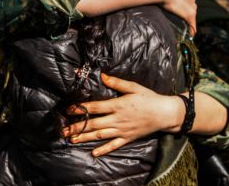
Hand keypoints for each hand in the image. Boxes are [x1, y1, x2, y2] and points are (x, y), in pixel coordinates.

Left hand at [61, 74, 181, 156]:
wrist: (164, 113)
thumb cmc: (149, 98)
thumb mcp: (133, 87)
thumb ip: (117, 82)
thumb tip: (102, 76)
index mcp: (118, 105)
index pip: (95, 108)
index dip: (81, 109)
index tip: (68, 110)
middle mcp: (118, 119)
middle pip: (94, 123)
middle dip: (77, 127)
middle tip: (64, 130)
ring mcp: (122, 130)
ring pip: (100, 135)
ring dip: (85, 138)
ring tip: (72, 140)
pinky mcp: (128, 138)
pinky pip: (114, 145)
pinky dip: (104, 150)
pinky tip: (94, 153)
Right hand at [161, 0, 196, 35]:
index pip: (187, 3)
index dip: (183, 9)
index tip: (180, 15)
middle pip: (191, 10)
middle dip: (187, 17)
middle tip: (183, 25)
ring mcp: (192, 7)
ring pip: (192, 18)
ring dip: (189, 24)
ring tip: (186, 31)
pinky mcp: (190, 14)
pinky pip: (192, 25)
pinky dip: (191, 31)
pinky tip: (190, 36)